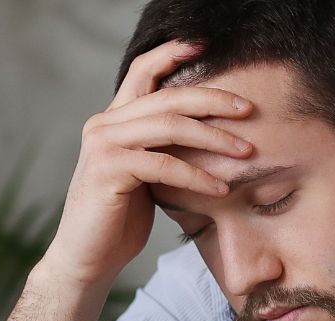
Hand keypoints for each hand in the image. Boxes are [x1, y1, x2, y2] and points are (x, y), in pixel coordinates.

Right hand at [40, 39, 254, 287]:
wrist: (86, 259)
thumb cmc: (118, 220)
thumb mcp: (144, 175)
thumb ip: (162, 148)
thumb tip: (207, 133)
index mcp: (113, 120)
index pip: (142, 71)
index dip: (172, 53)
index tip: (205, 46)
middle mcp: (104, 124)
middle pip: (167, 97)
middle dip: (213, 99)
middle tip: (248, 108)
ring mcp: (103, 145)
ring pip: (169, 125)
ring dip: (213, 137)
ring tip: (245, 151)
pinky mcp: (108, 170)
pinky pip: (163, 165)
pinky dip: (196, 176)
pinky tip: (220, 188)